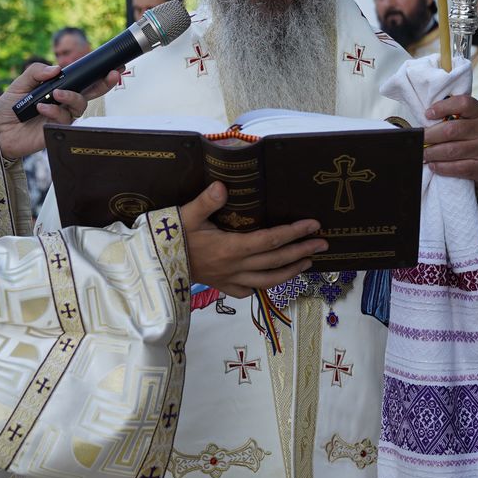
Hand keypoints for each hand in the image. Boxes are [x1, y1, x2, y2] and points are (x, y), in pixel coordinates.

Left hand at [0, 62, 120, 160]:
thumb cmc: (8, 107)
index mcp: (58, 89)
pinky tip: (41, 108)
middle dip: (103, 84)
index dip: (98, 75)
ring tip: (55, 95)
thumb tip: (57, 69)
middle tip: (110, 76)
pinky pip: (65, 120)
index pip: (81, 81)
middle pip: (91, 94)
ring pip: (79, 106)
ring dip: (71, 97)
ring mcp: (61, 117)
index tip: (113, 67)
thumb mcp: (20, 83)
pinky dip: (55, 111)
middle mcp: (63, 103)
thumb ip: (36, 72)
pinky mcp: (57, 131)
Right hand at [180, 182, 324, 297]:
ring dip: (291, 272)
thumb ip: (206, 201)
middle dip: (302, 251)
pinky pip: (247, 291)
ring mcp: (230, 280)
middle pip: (276, 261)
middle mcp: (235, 266)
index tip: (313, 225)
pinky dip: (262, 287)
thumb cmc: (171, 237)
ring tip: (308, 262)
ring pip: (268, 281)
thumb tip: (222, 185)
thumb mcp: (187, 215)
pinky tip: (270, 281)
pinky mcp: (222, 287)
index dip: (293, 233)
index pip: (270, 241)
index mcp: (231, 247)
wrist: (154, 265)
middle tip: (323, 243)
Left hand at [423, 95, 477, 188]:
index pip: (463, 103)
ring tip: (422, 154)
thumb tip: (423, 121)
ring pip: (452, 150)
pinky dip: (442, 167)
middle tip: (418, 140)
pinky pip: (458, 167)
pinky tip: (433, 165)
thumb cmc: (467, 136)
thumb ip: (448, 117)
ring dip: (432, 153)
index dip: (443, 107)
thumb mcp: (464, 121)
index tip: (427, 114)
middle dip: (430, 135)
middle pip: (452, 130)